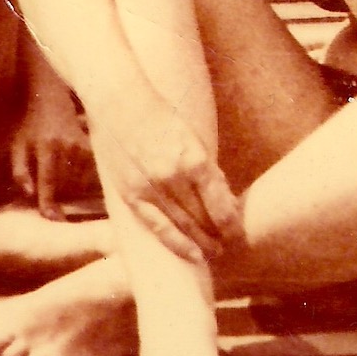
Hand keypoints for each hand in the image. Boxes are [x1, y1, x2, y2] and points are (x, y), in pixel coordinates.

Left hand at [10, 84, 95, 217]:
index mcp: (46, 146)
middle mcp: (67, 146)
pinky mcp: (91, 149)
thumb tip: (30, 194)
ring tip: (58, 178)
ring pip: (78, 183)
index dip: (50, 200)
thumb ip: (20, 171)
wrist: (51, 103)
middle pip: (65, 186)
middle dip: (56, 195)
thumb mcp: (18, 146)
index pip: (49, 179)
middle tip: (48, 192)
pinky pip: (87, 177)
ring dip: (68, 189)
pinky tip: (70, 174)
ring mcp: (82, 147)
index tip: (51, 218)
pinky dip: (79, 182)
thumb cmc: (31, 128)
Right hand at [88, 96, 238, 262]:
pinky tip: (191, 253)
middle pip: (203, 219)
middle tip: (227, 247)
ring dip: (201, 243)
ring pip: (183, 226)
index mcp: (195, 160)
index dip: (232, 225)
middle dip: (218, 236)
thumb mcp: (193, 138)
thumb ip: (208, 170)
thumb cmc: (161, 116)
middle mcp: (173, 177)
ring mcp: (150, 187)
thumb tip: (224, 202)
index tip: (237, 234)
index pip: (221, 207)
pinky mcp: (130, 193)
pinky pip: (157, 226)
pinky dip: (176, 242)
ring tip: (212, 253)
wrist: (119, 102)